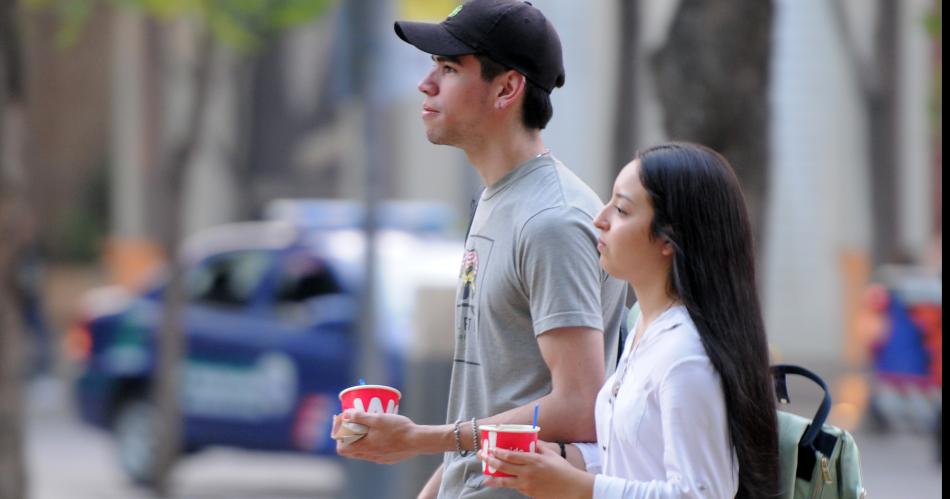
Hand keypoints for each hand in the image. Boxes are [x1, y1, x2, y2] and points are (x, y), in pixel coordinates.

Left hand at [334, 409, 419, 463]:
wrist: (418, 441)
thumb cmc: (398, 429)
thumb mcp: (378, 419)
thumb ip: (361, 417)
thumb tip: (346, 414)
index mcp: (365, 447)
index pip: (341, 448)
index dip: (338, 435)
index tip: (342, 422)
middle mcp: (370, 456)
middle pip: (351, 450)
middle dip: (347, 436)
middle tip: (351, 422)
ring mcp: (379, 458)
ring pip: (363, 451)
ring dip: (360, 439)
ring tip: (366, 425)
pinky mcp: (388, 458)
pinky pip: (374, 452)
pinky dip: (371, 443)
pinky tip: (380, 433)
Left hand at [479, 442, 593, 498]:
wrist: (572, 488)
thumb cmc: (563, 470)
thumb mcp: (551, 454)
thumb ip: (539, 446)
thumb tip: (530, 438)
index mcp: (534, 460)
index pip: (511, 456)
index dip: (498, 452)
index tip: (489, 448)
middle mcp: (528, 473)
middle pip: (504, 467)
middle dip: (490, 461)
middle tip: (481, 456)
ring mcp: (528, 485)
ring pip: (506, 482)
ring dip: (493, 479)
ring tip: (485, 478)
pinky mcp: (530, 494)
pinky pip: (516, 488)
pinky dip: (509, 485)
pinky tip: (503, 483)